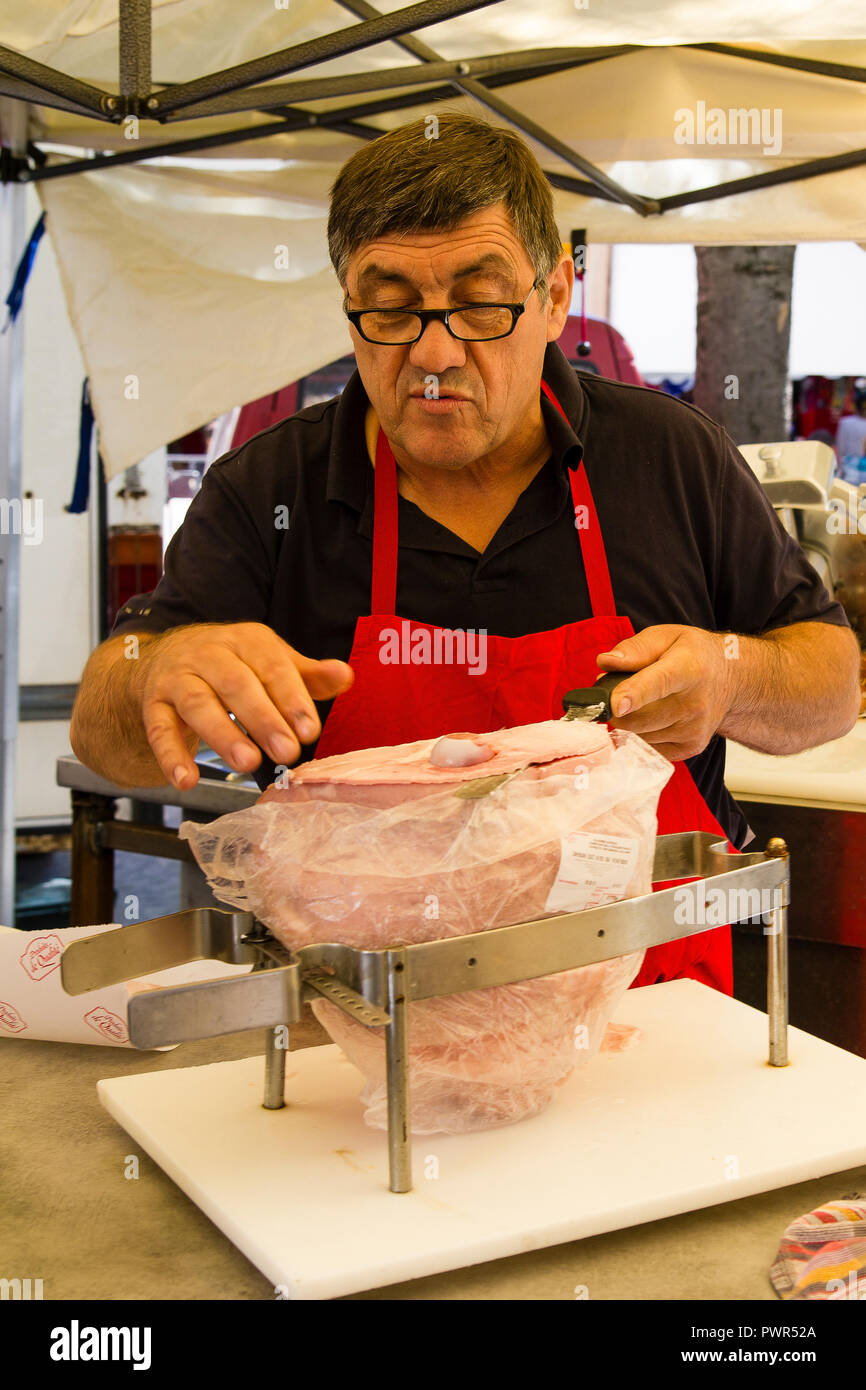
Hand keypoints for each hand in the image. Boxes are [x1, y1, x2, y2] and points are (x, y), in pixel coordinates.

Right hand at [138, 622, 352, 787]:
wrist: (160, 656)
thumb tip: (346, 677)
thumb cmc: (231, 664)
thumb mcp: (269, 661)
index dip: (292, 699)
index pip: (272, 667)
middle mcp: (209, 654)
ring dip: (222, 735)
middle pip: (236, 684)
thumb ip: (307, 675)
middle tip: (287, 752)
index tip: (310, 731)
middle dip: (263, 719)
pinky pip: (159, 730)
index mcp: (246, 641)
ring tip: (247, 763)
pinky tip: (186, 781)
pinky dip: (171, 757)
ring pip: (198, 704)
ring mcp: (178, 678)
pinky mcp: (153, 704)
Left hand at [596, 625, 730, 760]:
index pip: (659, 683)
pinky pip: (648, 747)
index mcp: (688, 668)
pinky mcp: (690, 748)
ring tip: (644, 702)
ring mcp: (694, 730)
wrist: (732, 680)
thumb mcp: (667, 636)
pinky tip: (654, 717)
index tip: (615, 704)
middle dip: (616, 708)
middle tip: (618, 691)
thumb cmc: (695, 655)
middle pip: (639, 717)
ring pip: (638, 734)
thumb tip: (605, 662)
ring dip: (629, 720)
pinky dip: (641, 733)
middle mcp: (694, 703)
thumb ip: (635, 648)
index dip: (634, 694)